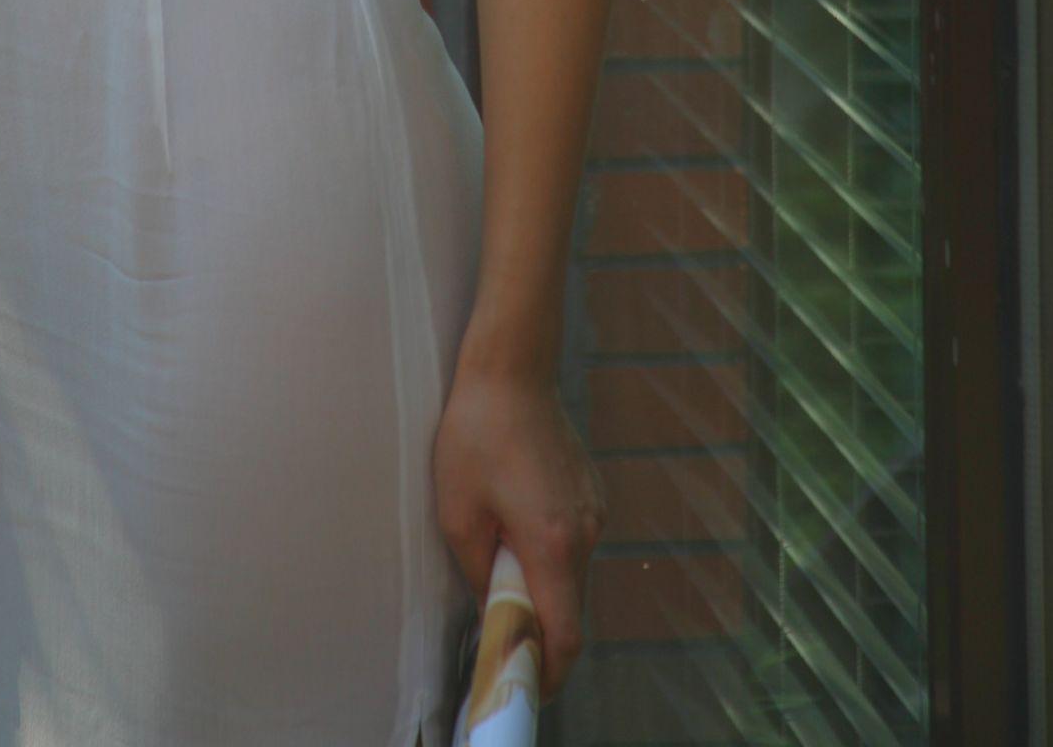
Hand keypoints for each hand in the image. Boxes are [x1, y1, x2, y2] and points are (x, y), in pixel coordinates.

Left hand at [432, 357, 607, 703]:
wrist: (512, 367)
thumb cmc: (476, 433)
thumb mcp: (458, 511)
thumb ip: (480, 572)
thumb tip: (493, 605)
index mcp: (553, 544)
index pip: (566, 634)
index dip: (549, 671)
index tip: (526, 685)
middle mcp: (587, 532)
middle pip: (570, 606)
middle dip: (538, 626)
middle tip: (499, 630)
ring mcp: (595, 509)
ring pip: (573, 573)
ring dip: (541, 584)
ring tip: (498, 564)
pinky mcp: (591, 491)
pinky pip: (575, 541)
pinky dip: (550, 553)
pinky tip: (515, 526)